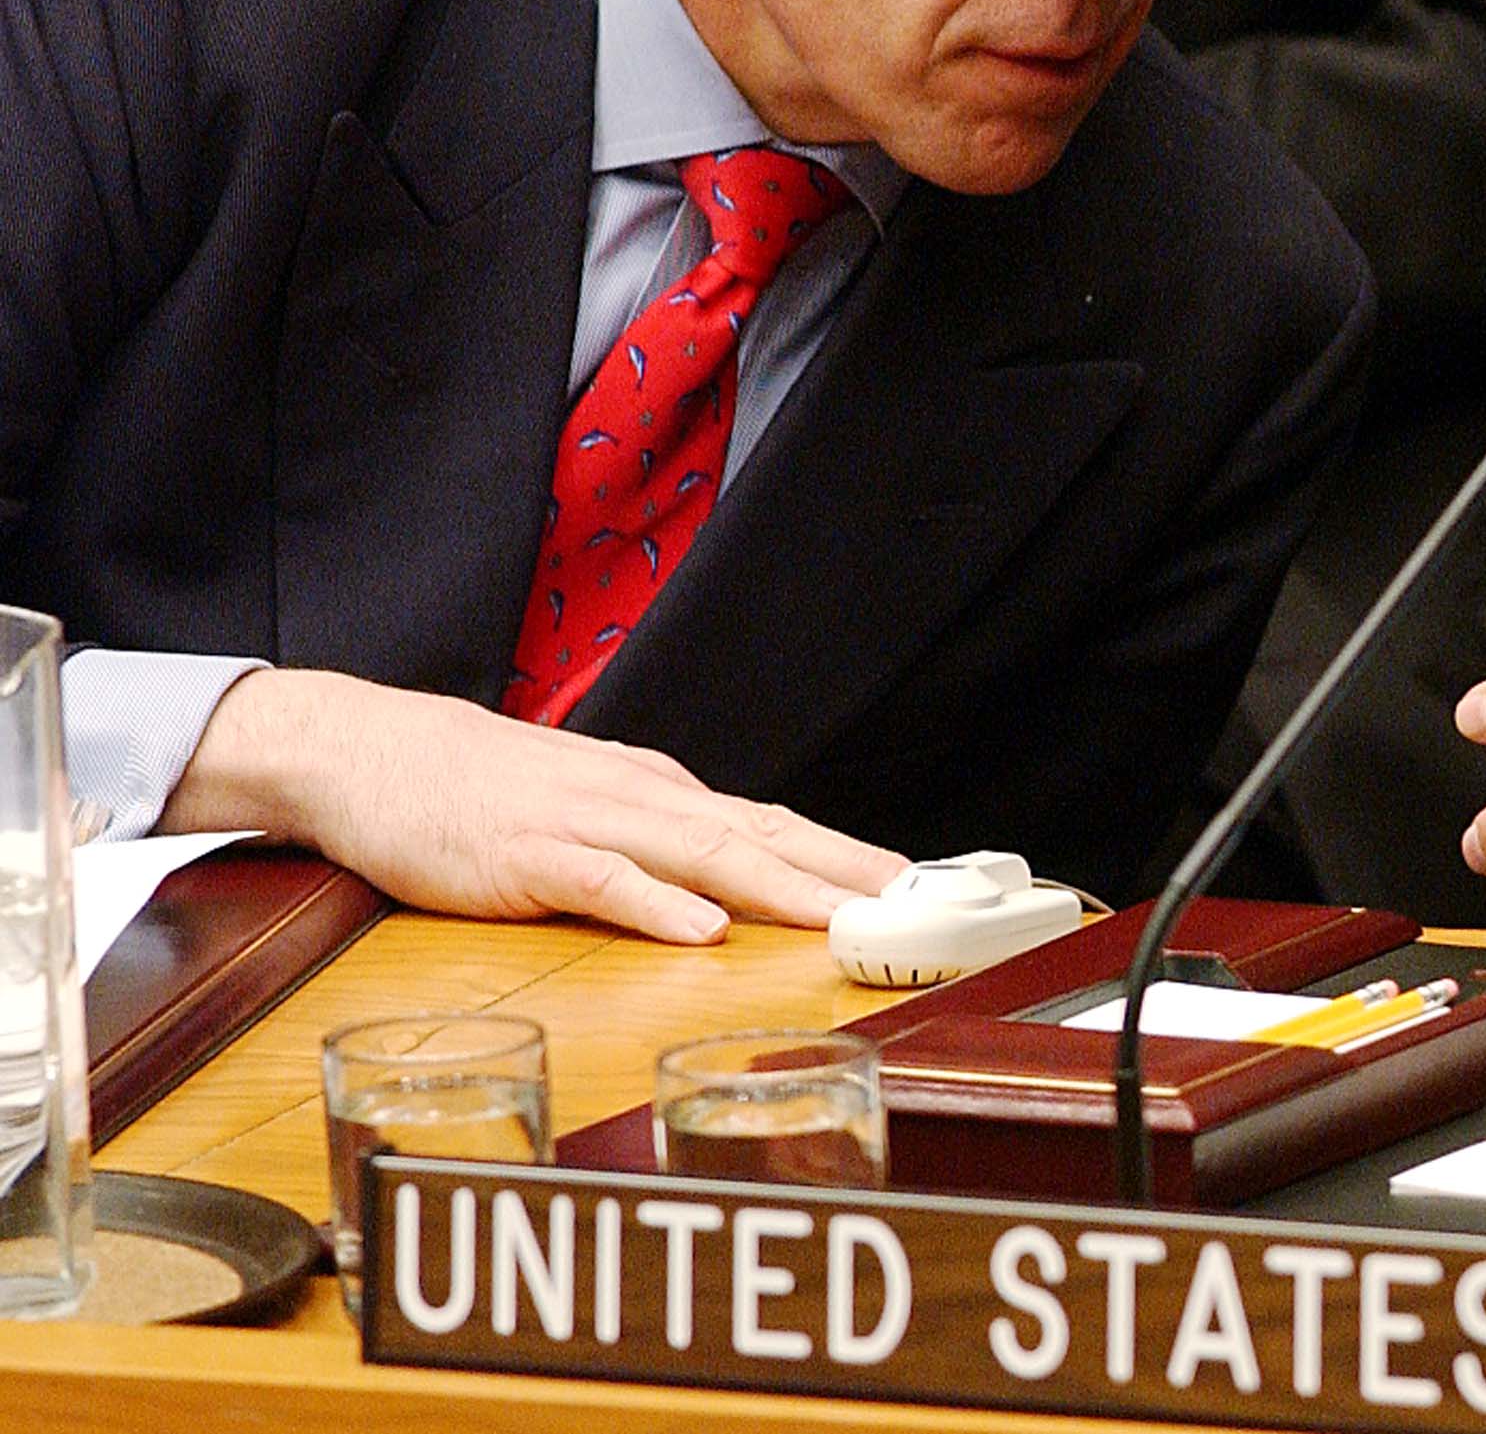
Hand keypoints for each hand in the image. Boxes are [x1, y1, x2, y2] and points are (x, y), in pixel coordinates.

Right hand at [158, 668, 907, 942]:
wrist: (376, 749)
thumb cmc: (486, 790)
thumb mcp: (591, 808)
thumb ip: (657, 844)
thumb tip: (731, 884)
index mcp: (662, 796)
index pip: (774, 825)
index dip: (846, 856)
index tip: (916, 887)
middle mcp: (642, 800)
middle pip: (762, 834)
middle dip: (841, 870)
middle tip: (914, 902)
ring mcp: (587, 824)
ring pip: (702, 852)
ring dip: (779, 886)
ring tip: (842, 915)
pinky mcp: (528, 857)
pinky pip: (603, 882)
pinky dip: (657, 904)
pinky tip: (703, 929)